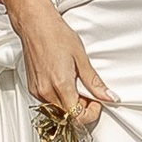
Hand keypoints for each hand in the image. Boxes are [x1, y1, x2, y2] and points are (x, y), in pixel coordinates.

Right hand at [17, 3, 114, 131]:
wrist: (35, 24)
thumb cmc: (55, 35)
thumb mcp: (81, 58)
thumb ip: (94, 82)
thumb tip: (108, 96)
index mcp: (61, 85)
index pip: (77, 117)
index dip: (90, 114)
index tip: (96, 102)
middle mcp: (46, 91)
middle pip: (67, 116)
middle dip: (81, 110)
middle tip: (89, 94)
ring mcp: (37, 91)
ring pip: (57, 111)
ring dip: (70, 105)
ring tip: (76, 86)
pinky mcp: (32, 88)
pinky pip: (48, 102)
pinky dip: (60, 99)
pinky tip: (65, 85)